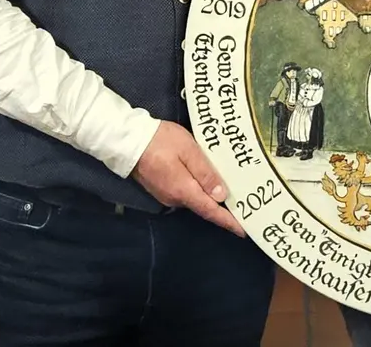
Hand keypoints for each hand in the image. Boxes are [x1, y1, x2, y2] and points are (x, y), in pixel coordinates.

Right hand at [131, 121, 243, 236]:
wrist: (127, 140)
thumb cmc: (160, 141)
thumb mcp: (189, 151)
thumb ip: (205, 173)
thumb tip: (221, 196)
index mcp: (184, 191)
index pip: (211, 211)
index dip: (228, 222)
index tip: (243, 230)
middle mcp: (175, 199)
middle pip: (204, 206)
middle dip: (222, 207)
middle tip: (243, 204)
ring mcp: (166, 195)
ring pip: (193, 198)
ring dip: (209, 197)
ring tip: (229, 190)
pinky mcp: (160, 188)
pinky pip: (184, 193)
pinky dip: (197, 191)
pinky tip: (205, 182)